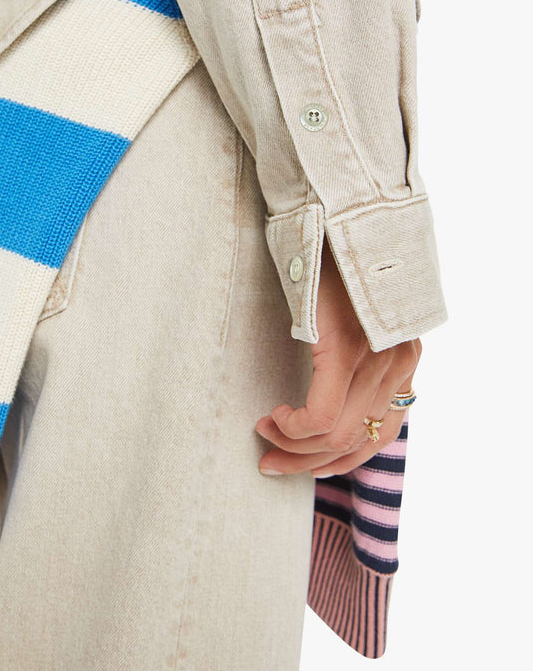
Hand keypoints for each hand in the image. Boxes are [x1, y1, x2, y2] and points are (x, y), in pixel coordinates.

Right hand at [256, 234, 419, 477]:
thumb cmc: (333, 254)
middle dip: (311, 462)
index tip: (301, 455)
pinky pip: (323, 415)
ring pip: (339, 435)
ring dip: (296, 448)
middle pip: (359, 440)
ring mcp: (376, 356)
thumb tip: (328, 383)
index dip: (340, 456)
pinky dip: (295, 428)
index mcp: (404, 354)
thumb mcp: (353, 308)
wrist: (334, 207)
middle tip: (271, 463)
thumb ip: (356, 347)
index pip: (383, 432)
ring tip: (266, 437)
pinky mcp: (346, 348)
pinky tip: (275, 416)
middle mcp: (398, 361)